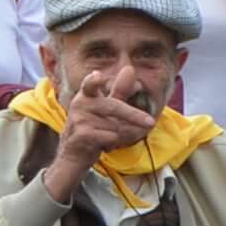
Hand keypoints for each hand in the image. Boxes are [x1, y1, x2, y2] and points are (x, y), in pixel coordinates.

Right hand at [44, 82, 161, 198]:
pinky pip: (110, 137)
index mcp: (86, 95)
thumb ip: (119, 91)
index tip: (97, 76)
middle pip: (115, 107)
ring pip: (115, 126)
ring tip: (111, 139)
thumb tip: (130, 69)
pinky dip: (113, 143)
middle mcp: (79, 105)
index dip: (92, 81)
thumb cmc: (93, 129)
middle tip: (151, 123)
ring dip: (122, 135)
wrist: (74, 156)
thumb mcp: (106, 109)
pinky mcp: (80, 135)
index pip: (89, 85)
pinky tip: (103, 146)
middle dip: (135, 116)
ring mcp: (77, 120)